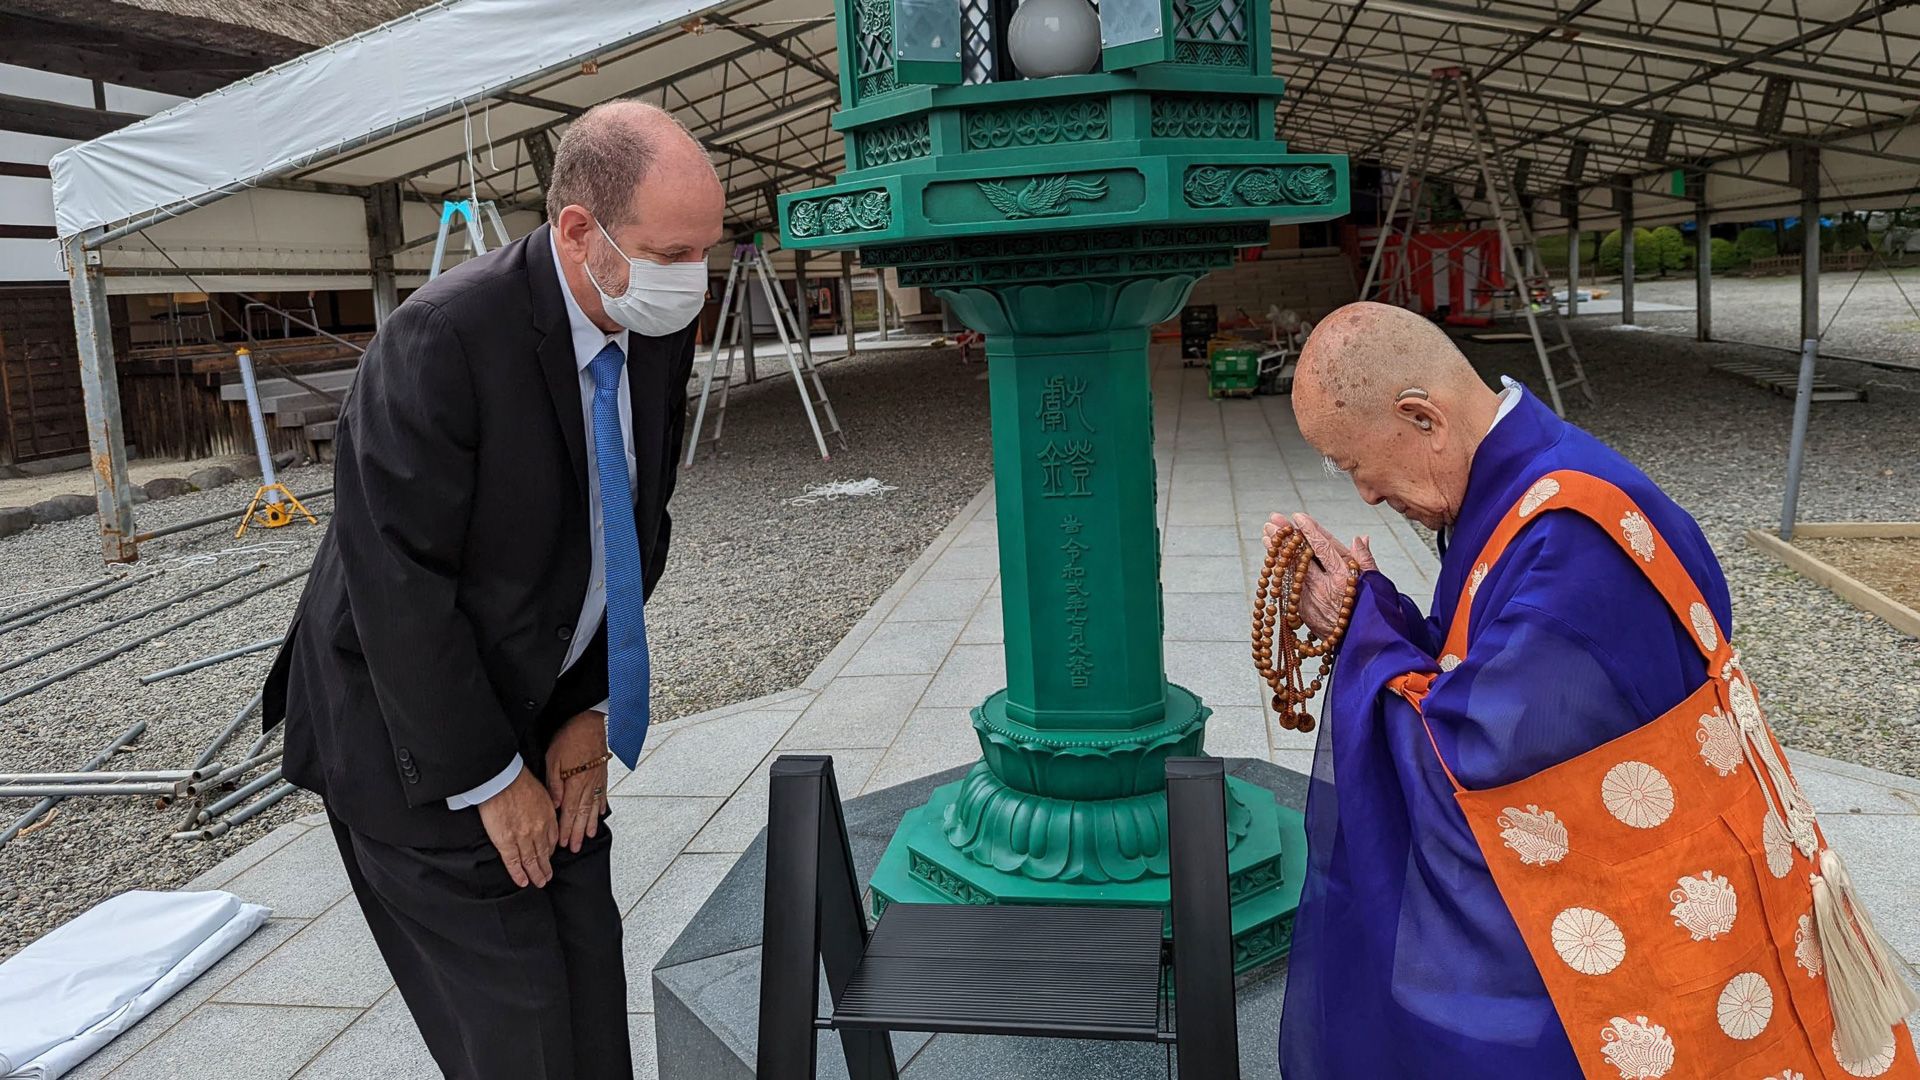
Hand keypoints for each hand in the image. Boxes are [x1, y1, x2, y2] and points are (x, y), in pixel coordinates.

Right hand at [477, 767, 559, 887]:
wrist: (502, 779)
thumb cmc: (518, 780)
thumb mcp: (542, 791)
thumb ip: (545, 806)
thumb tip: (545, 812)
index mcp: (548, 817)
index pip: (552, 840)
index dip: (551, 851)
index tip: (550, 856)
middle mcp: (539, 830)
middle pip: (544, 854)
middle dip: (546, 867)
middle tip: (547, 877)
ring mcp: (523, 838)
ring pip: (531, 861)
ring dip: (536, 874)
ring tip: (538, 882)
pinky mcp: (506, 842)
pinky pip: (514, 862)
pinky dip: (518, 874)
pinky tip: (522, 882)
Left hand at [545, 710, 609, 853]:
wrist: (588, 721)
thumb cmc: (569, 737)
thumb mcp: (553, 758)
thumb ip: (555, 783)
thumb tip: (556, 804)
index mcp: (575, 782)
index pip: (570, 812)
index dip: (566, 829)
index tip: (563, 843)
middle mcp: (588, 784)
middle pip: (582, 814)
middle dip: (578, 832)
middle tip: (575, 848)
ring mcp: (597, 779)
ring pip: (593, 806)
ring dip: (590, 823)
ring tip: (589, 837)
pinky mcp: (602, 773)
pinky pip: (602, 793)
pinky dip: (601, 806)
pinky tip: (600, 814)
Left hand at [1264, 512, 1377, 637]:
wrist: (1365, 648)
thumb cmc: (1375, 615)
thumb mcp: (1378, 586)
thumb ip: (1366, 560)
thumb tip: (1360, 538)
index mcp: (1344, 578)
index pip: (1323, 548)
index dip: (1310, 531)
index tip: (1298, 517)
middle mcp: (1323, 589)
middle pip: (1299, 557)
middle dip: (1284, 537)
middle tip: (1272, 520)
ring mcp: (1310, 602)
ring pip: (1288, 572)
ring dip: (1276, 553)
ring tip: (1266, 535)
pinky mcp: (1302, 614)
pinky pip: (1286, 587)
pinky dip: (1279, 572)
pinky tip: (1273, 562)